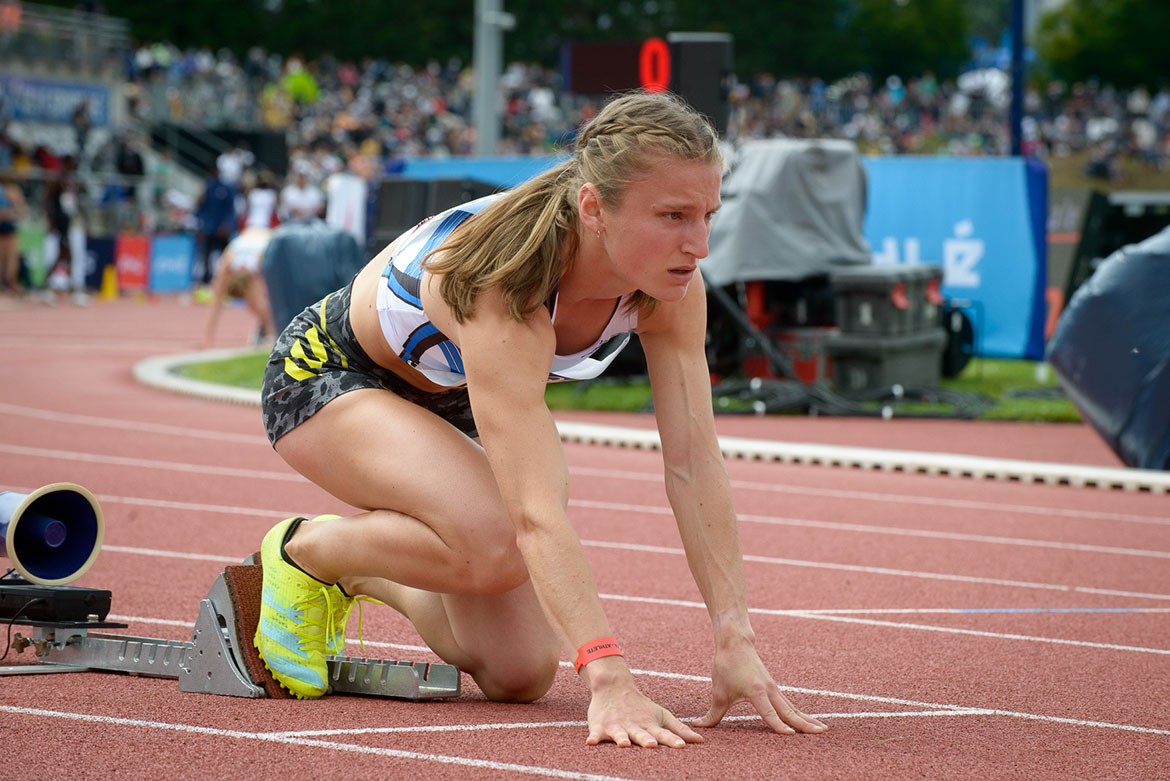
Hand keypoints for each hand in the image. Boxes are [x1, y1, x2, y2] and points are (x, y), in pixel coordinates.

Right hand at [583, 658, 702, 747]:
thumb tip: (701, 740)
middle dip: (646, 739)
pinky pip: (596, 733)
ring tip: (623, 743)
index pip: (663, 734)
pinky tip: (590, 742)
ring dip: (621, 738)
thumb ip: (679, 730)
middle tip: (651, 744)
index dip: (672, 739)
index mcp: (650, 726)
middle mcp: (634, 727)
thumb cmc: (641, 707)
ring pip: (619, 734)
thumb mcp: (661, 716)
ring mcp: (617, 726)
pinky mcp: (600, 726)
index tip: (681, 746)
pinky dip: (593, 737)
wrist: (614, 687)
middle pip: (641, 735)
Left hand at [694, 643, 826, 735]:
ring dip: (807, 719)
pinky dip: (800, 713)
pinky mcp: (774, 688)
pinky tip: (809, 721)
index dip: (778, 725)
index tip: (789, 735)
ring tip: (823, 730)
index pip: (769, 712)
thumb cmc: (726, 666)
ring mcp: (774, 689)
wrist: (736, 642)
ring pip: (793, 707)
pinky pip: (789, 704)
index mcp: (756, 691)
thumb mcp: (718, 692)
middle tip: (820, 733)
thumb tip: (698, 727)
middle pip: (789, 710)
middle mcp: (769, 690)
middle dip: (804, 723)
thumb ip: (712, 715)